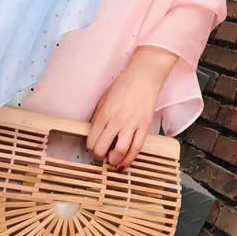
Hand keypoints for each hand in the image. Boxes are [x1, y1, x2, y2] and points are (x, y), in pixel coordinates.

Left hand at [86, 47, 176, 169]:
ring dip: (114, 160)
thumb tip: (93, 131)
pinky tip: (126, 161)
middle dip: (100, 156)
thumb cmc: (125, 83)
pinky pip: (137, 147)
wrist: (145, 74)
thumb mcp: (105, 97)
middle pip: (102, 148)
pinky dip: (130, 158)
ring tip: (113, 160)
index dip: (91, 147)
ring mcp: (131, 123)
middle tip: (102, 155)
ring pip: (120, 151)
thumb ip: (98, 115)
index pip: (92, 140)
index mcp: (105, 113)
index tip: (94, 147)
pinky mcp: (144, 125)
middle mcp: (116, 120)